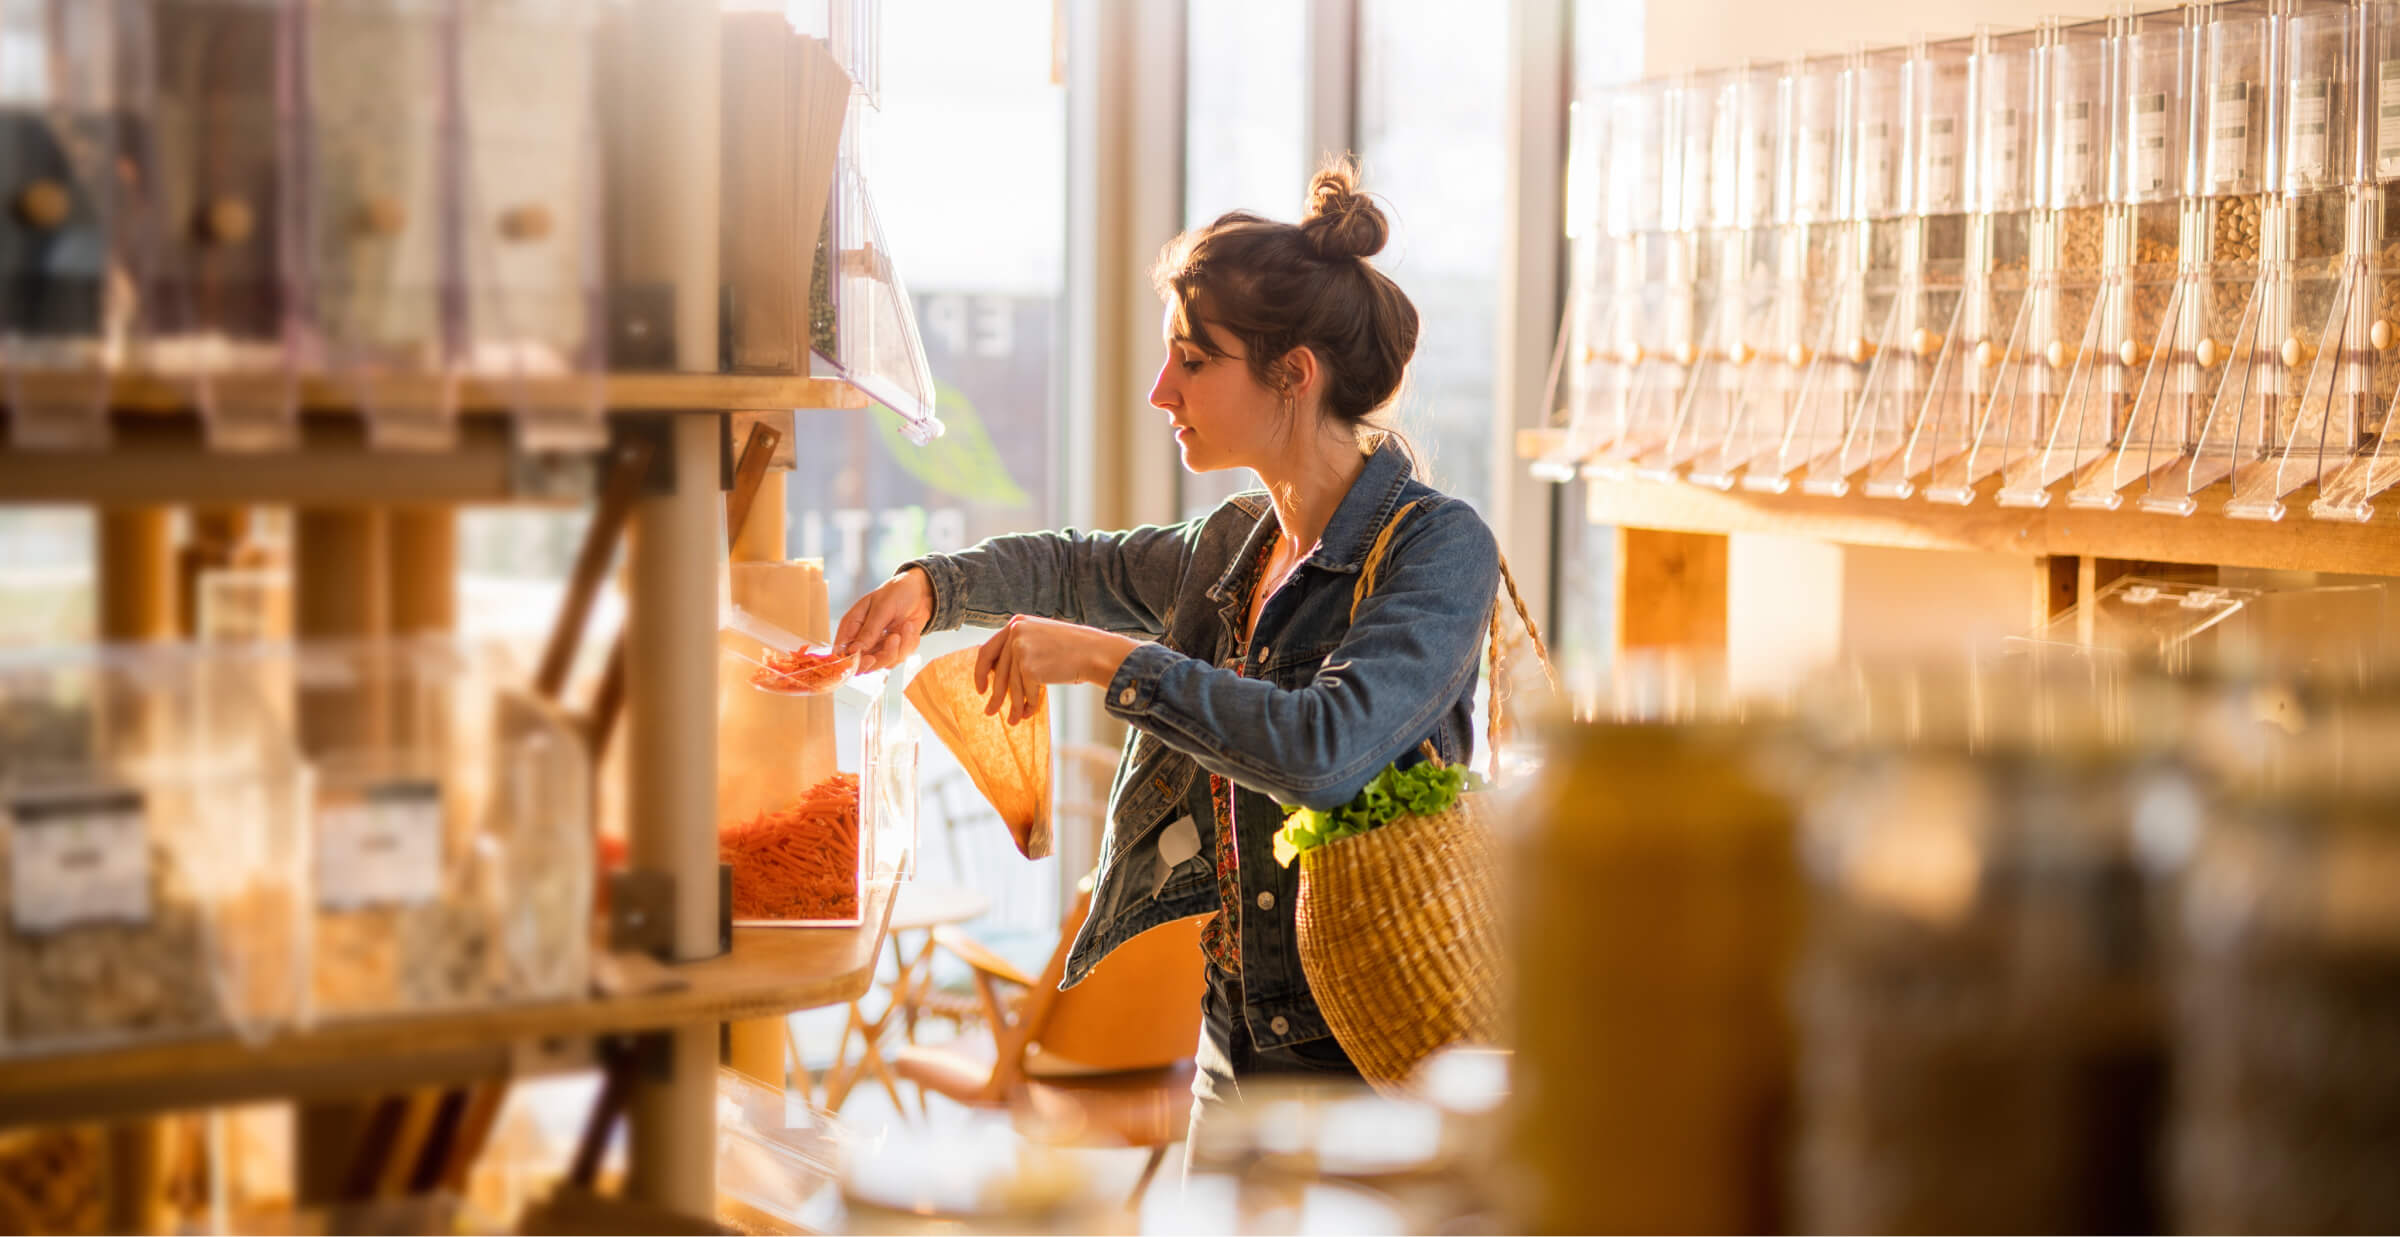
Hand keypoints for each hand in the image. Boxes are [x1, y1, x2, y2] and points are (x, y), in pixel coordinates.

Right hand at [834, 567, 933, 673]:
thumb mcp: (882, 607)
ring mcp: (878, 646)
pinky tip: (909, 627)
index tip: (870, 658)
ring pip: (884, 663)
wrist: (919, 591)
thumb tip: (854, 651)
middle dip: (883, 655)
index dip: (852, 662)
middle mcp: (861, 639)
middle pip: (864, 664)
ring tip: (906, 625)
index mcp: (851, 626)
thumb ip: (869, 630)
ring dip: (900, 647)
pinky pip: (900, 658)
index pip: (841, 652)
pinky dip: (908, 644)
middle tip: (894, 638)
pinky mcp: (893, 650)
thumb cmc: (896, 592)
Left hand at [974, 616, 1139, 724]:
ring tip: (1014, 721)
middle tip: (990, 712)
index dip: (981, 672)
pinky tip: (1030, 713)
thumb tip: (997, 679)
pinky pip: (1026, 692)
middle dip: (996, 695)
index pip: (988, 650)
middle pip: (998, 672)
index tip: (980, 689)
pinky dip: (1029, 705)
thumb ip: (1019, 651)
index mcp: (1017, 623)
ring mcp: (1021, 649)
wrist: (1097, 652)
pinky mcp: (1029, 667)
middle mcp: (1015, 632)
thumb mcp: (1042, 640)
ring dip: (1014, 706)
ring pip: (1012, 685)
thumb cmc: (1074, 650)